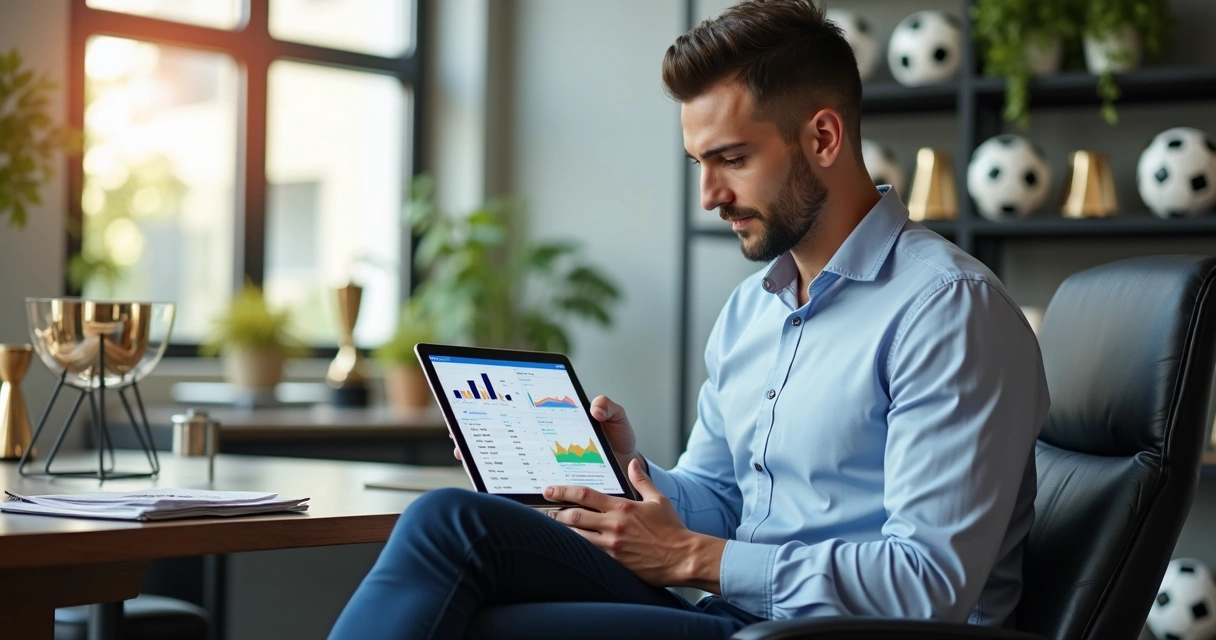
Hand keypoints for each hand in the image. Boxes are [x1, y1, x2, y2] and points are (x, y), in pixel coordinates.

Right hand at [451, 396, 640, 467]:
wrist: (627, 472)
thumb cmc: (616, 441)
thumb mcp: (616, 419)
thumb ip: (609, 408)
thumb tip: (594, 409)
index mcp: (552, 422)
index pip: (518, 412)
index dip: (495, 407)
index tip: (477, 403)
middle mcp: (541, 442)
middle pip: (502, 436)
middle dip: (476, 435)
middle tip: (459, 435)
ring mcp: (542, 464)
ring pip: (506, 461)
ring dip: (483, 459)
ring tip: (466, 456)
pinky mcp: (550, 486)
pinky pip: (524, 484)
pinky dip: (506, 485)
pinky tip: (494, 484)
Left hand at [546, 459, 724, 591]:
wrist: (683, 557)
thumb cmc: (672, 529)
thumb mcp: (658, 500)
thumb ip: (642, 480)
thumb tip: (632, 464)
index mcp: (622, 507)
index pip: (585, 495)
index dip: (563, 491)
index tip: (549, 490)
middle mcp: (614, 526)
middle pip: (574, 516)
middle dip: (555, 513)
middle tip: (545, 511)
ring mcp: (612, 546)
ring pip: (577, 537)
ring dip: (562, 533)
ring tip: (551, 530)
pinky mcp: (614, 563)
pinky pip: (588, 555)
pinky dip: (576, 550)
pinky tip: (567, 549)